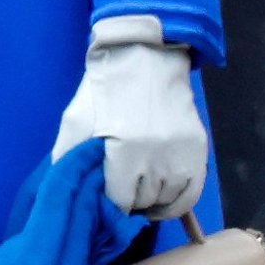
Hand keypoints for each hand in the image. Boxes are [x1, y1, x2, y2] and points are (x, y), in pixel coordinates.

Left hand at [52, 14, 205, 217]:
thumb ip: (68, 158)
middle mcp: (157, 158)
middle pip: (143, 203)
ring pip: (168, 202)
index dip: (110, 204)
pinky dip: (177, 202)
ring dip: (153, 203)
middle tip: (122, 194)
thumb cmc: (104, 92)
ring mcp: (181, 155)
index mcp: (123, 151)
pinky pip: (191, 194)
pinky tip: (162, 198)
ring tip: (139, 194)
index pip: (120, 201)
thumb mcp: (75, 121)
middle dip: (130, 202)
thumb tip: (64, 192)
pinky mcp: (199, 151)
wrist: (143, 59)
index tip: (105, 199)